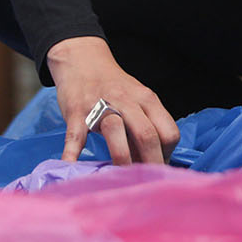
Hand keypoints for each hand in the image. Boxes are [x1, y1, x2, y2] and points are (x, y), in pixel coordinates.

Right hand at [47, 36, 181, 165]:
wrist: (83, 60)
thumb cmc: (115, 86)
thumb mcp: (138, 99)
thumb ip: (148, 124)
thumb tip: (157, 158)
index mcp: (148, 100)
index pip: (169, 132)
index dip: (167, 154)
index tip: (159, 168)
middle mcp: (128, 102)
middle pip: (147, 135)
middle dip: (150, 163)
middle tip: (145, 181)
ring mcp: (101, 106)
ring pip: (115, 132)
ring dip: (121, 159)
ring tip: (120, 178)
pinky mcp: (76, 112)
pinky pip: (75, 136)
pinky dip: (72, 154)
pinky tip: (72, 169)